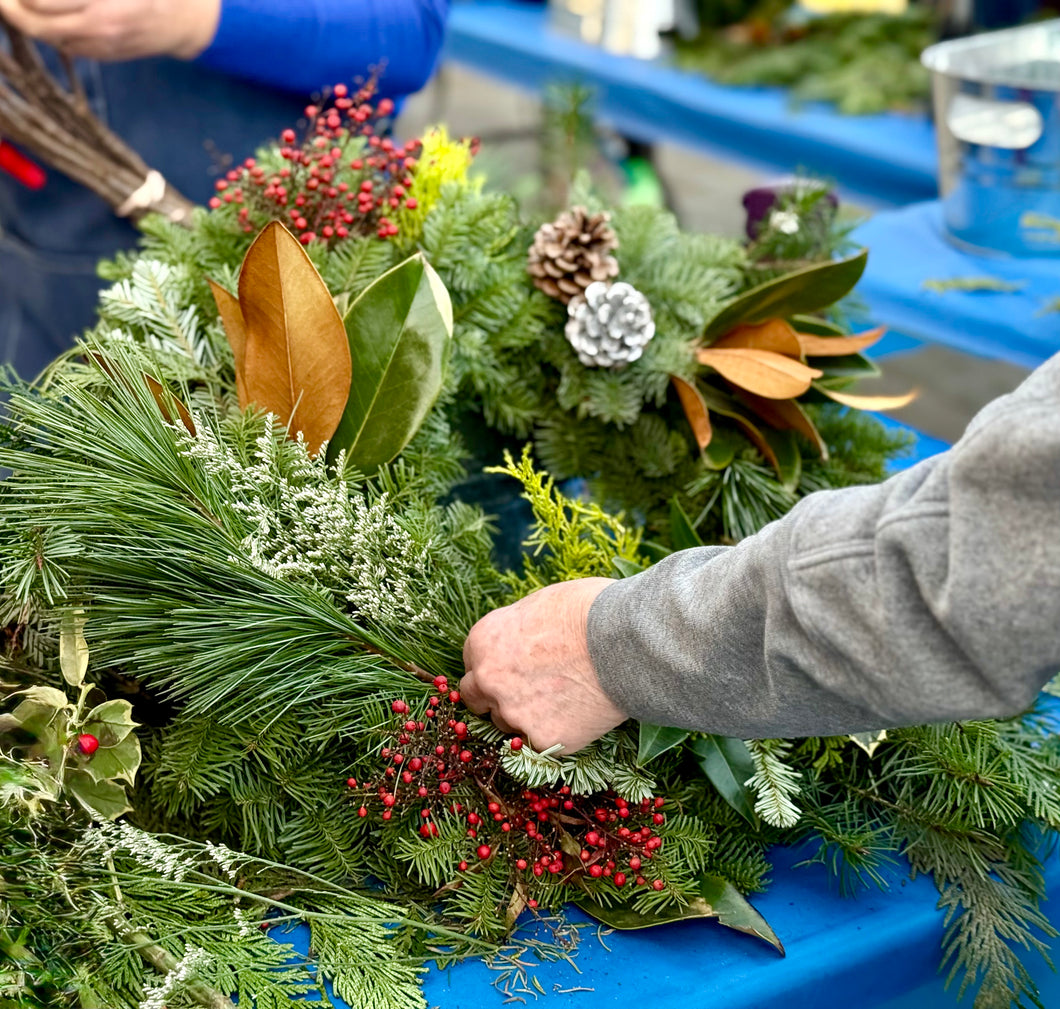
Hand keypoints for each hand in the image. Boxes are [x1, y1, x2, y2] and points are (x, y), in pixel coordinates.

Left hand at [0, 0, 220, 60]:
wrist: (187, 22)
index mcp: (103, 3)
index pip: (38, 0)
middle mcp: (99, 26)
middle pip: (33, 23)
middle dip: (11, 7)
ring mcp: (101, 45)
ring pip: (47, 36)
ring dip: (28, 19)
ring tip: (20, 4)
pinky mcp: (104, 56)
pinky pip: (66, 45)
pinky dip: (51, 29)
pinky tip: (49, 15)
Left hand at [460, 578, 626, 753]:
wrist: (625, 640)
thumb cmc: (588, 610)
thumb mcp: (540, 604)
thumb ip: (517, 631)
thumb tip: (521, 640)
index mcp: (483, 641)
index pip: (473, 665)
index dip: (495, 667)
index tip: (514, 669)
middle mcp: (489, 680)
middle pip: (477, 700)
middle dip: (496, 697)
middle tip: (528, 693)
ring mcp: (514, 714)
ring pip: (509, 726)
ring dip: (527, 717)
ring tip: (565, 700)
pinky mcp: (544, 740)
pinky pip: (543, 744)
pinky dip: (559, 733)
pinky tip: (581, 714)